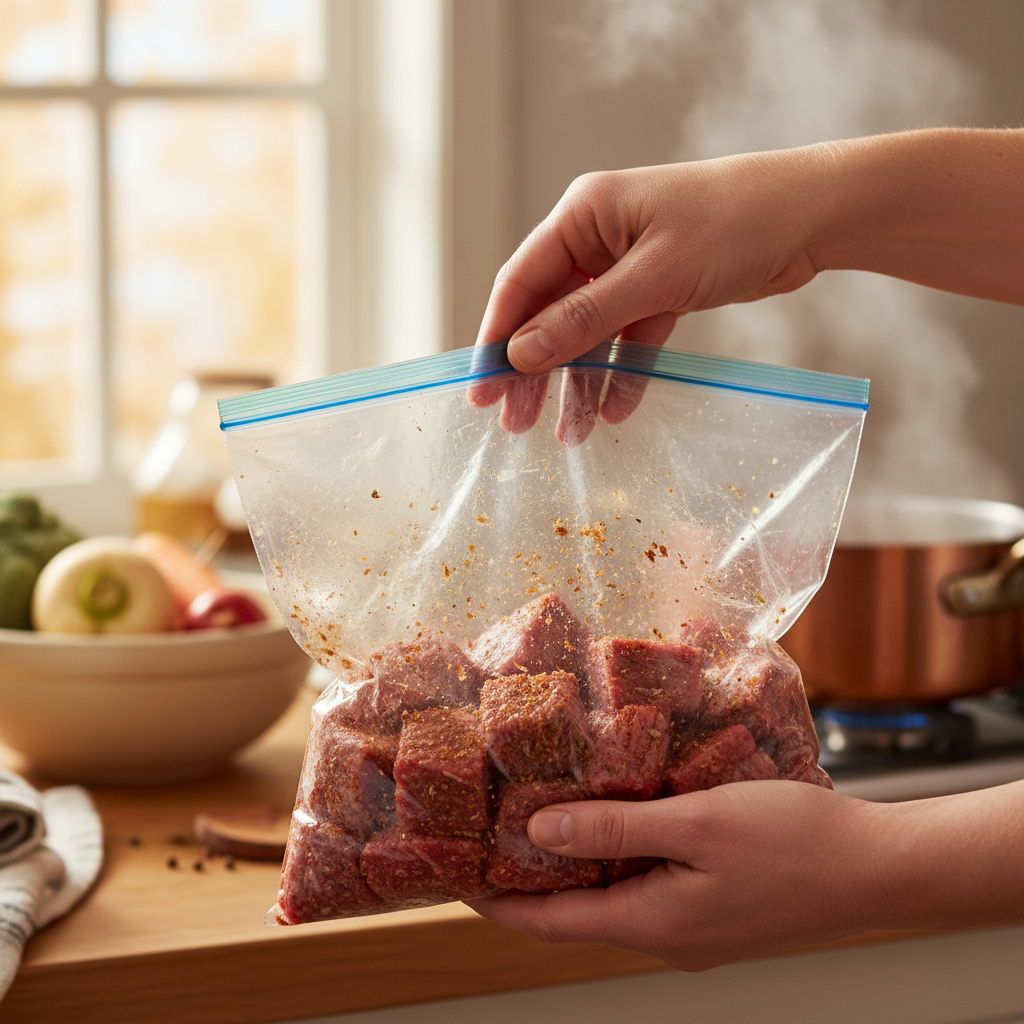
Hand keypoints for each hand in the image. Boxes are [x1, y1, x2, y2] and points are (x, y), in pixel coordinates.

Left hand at [464, 779, 1023, 971]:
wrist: (877, 869)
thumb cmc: (795, 843)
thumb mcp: (697, 823)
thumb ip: (617, 826)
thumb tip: (542, 832)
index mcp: (653, 922)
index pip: (550, 922)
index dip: (497, 904)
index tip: (455, 882)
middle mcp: (666, 935)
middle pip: (577, 913)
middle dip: (529, 884)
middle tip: (489, 842)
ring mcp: (693, 927)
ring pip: (612, 898)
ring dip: (573, 869)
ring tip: (539, 825)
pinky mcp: (715, 909)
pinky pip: (646, 888)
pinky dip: (617, 860)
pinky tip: (616, 824)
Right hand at [468, 151, 821, 436]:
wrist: (812, 216)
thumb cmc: (733, 224)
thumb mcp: (652, 277)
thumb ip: (584, 318)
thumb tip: (521, 355)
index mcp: (583, 215)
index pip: (521, 282)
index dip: (497, 339)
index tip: (482, 390)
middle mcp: (599, 238)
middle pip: (549, 312)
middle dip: (535, 370)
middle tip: (516, 425)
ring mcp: (630, 264)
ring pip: (589, 332)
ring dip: (579, 381)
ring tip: (568, 433)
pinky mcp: (662, 289)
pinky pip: (630, 338)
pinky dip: (623, 372)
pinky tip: (615, 410)